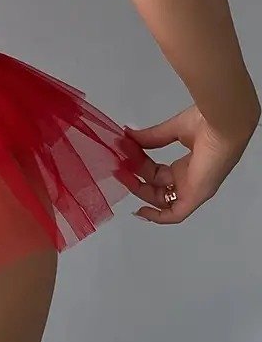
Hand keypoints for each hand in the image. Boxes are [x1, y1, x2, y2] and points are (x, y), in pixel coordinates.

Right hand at [125, 104, 257, 224]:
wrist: (223, 125)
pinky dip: (158, 217)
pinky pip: (175, 214)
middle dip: (136, 179)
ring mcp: (192, 189)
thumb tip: (128, 136)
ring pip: (163, 200)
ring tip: (124, 177)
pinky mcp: (194, 196)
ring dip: (141, 192)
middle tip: (119, 168)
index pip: (158, 173)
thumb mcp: (173, 129)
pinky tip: (140, 211)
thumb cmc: (205, 124)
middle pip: (157, 187)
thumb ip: (152, 137)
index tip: (123, 155)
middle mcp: (189, 179)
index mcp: (188, 164)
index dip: (139, 166)